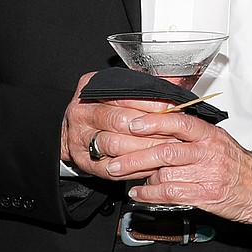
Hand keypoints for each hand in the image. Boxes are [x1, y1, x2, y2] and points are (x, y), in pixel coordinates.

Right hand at [60, 72, 179, 177]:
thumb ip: (145, 88)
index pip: (124, 95)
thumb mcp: (120, 91)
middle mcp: (82, 112)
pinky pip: (111, 167)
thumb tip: (175, 84)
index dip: (152, 103)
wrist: (77, 130)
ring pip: (116, 144)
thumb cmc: (106, 108)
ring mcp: (79, 137)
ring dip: (144, 148)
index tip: (173, 108)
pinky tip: (151, 165)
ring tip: (166, 148)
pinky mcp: (83, 160)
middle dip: (151, 128)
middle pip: (120, 120)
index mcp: (91, 87)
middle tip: (174, 132)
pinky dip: (134, 167)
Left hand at [104, 109, 251, 225]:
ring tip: (127, 179)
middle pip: (164, 150)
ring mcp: (207, 174)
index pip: (178, 121)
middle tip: (112, 160)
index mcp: (211, 135)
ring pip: (164, 173)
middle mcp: (208, 152)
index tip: (131, 124)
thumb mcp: (220, 142)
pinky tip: (139, 194)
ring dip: (141, 178)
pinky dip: (149, 195)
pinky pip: (170, 194)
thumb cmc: (241, 167)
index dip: (153, 122)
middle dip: (133, 156)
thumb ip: (192, 137)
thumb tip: (159, 132)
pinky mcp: (205, 196)